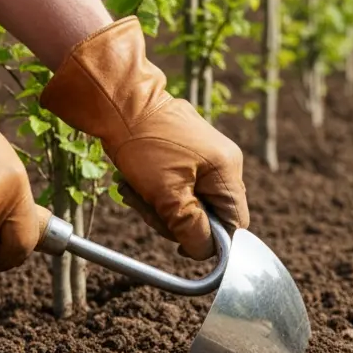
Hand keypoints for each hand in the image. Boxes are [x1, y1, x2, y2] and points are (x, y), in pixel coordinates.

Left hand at [40, 17, 248, 259]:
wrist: (116, 99)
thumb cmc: (143, 144)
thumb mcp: (167, 195)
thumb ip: (192, 229)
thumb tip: (207, 254)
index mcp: (227, 170)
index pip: (235, 223)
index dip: (210, 240)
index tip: (180, 243)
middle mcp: (223, 162)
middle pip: (210, 215)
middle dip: (175, 219)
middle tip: (148, 208)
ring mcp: (204, 155)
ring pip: (188, 202)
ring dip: (159, 206)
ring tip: (133, 189)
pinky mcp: (184, 152)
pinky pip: (176, 185)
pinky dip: (154, 191)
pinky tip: (134, 180)